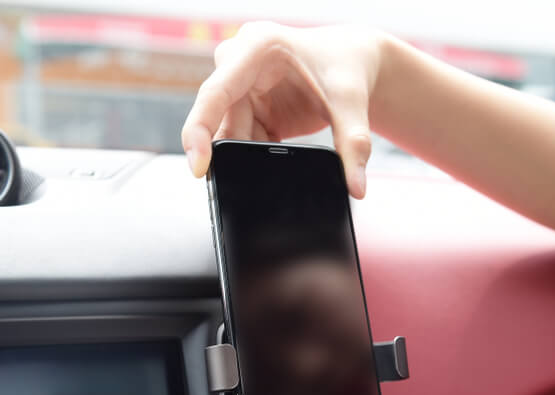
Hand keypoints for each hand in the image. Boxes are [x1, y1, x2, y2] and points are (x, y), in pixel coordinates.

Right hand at [181, 22, 384, 197]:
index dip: (199, 131)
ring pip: (230, 132)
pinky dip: (258, 152)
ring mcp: (241, 84)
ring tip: (284, 141)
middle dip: (235, 150)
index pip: (215, 93)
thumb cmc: (348, 67)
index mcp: (257, 46)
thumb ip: (353, 145)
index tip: (198, 168)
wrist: (353, 61)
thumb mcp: (352, 104)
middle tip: (258, 171)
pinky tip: (280, 146)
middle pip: (219, 117)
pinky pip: (241, 137)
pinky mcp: (248, 104)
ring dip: (251, 151)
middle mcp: (239, 61)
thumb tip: (356, 189)